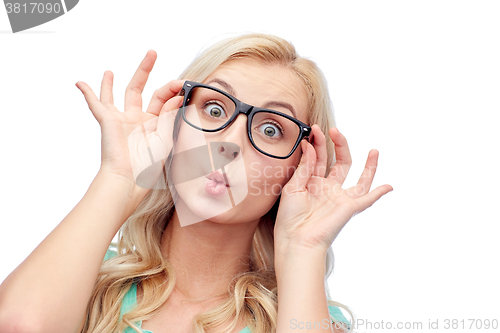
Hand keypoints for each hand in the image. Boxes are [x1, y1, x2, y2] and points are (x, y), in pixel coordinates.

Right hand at [75, 50, 183, 201]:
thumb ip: (170, 115)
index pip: (162, 98)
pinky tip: (80, 83)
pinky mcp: (108, 121)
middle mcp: (137, 119)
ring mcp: (121, 119)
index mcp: (154, 123)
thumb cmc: (149, 165)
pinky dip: (88, 93)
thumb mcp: (165, 137)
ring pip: (116, 96)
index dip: (172, 88)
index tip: (182, 82)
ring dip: (112, 82)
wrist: (129, 178)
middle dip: (145, 70)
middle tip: (152, 53)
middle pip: (140, 89)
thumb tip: (179, 95)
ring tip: (110, 71)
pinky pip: (96, 104)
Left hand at [274, 125, 392, 252]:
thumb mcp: (292, 187)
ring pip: (359, 179)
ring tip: (374, 150)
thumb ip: (304, 166)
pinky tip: (389, 186)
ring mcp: (340, 198)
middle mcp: (327, 188)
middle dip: (338, 145)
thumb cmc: (289, 217)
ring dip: (367, 165)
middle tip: (334, 130)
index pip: (319, 157)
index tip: (314, 129)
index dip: (318, 143)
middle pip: (339, 162)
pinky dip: (379, 193)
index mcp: (311, 182)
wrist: (296, 239)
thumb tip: (311, 145)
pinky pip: (367, 199)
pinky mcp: (349, 208)